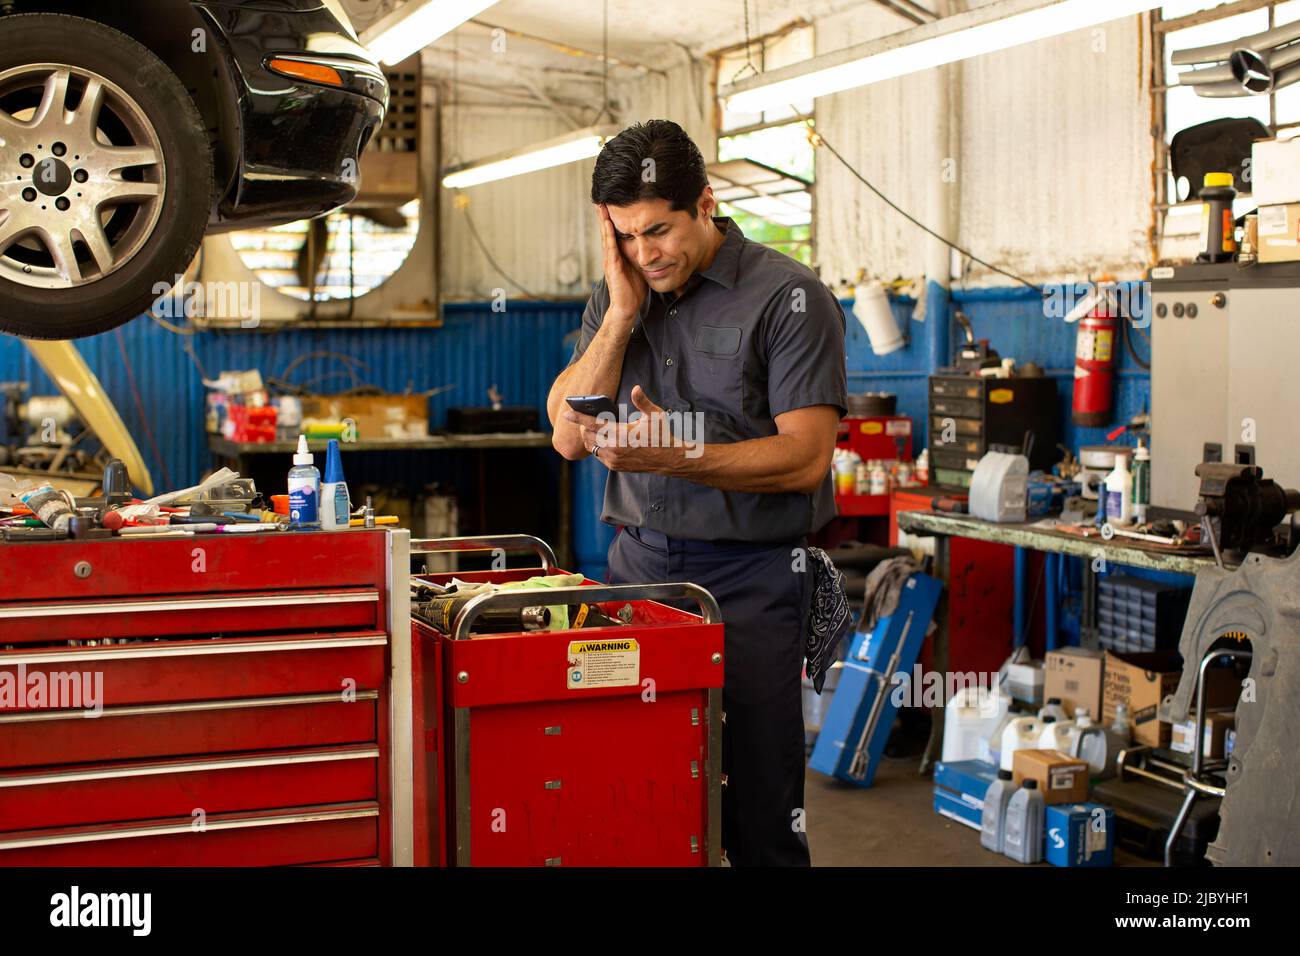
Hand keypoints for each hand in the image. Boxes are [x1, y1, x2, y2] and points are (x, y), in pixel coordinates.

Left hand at [562, 385, 676, 472]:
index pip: (593, 424)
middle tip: (588, 419)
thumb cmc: (661, 434)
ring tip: (595, 428)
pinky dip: (598, 447)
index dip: (578, 418)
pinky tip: (605, 440)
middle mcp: (614, 448)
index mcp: (621, 433)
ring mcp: (613, 459)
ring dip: (590, 437)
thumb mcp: (654, 415)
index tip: (566, 413)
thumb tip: (636, 388)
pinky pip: (599, 455)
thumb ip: (642, 401)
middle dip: (585, 426)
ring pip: (591, 447)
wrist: (669, 459)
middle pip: (588, 435)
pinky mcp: (615, 466)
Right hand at [597, 203, 646, 322]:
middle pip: (607, 230)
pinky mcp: (612, 266)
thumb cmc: (633, 290)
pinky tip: (608, 223)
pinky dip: (609, 234)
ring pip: (606, 235)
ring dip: (604, 220)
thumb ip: (642, 256)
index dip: (612, 218)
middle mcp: (611, 255)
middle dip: (604, 214)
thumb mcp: (639, 268)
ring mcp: (609, 260)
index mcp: (617, 255)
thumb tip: (652, 247)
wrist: (626, 308)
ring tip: (601, 205)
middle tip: (601, 197)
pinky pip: (610, 247)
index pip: (614, 232)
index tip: (612, 203)